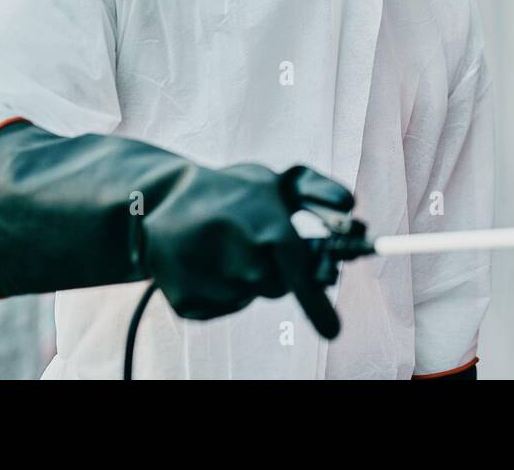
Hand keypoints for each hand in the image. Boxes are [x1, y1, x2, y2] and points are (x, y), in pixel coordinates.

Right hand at [141, 163, 353, 337]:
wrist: (162, 199)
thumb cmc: (233, 190)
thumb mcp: (277, 182)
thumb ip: (319, 194)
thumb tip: (352, 208)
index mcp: (268, 227)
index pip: (303, 275)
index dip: (318, 305)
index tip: (333, 331)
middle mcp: (241, 258)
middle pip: (278, 288)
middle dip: (275, 270)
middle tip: (256, 243)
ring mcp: (211, 282)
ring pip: (249, 295)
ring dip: (246, 277)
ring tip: (226, 245)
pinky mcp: (186, 302)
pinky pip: (222, 306)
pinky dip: (221, 288)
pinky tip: (206, 260)